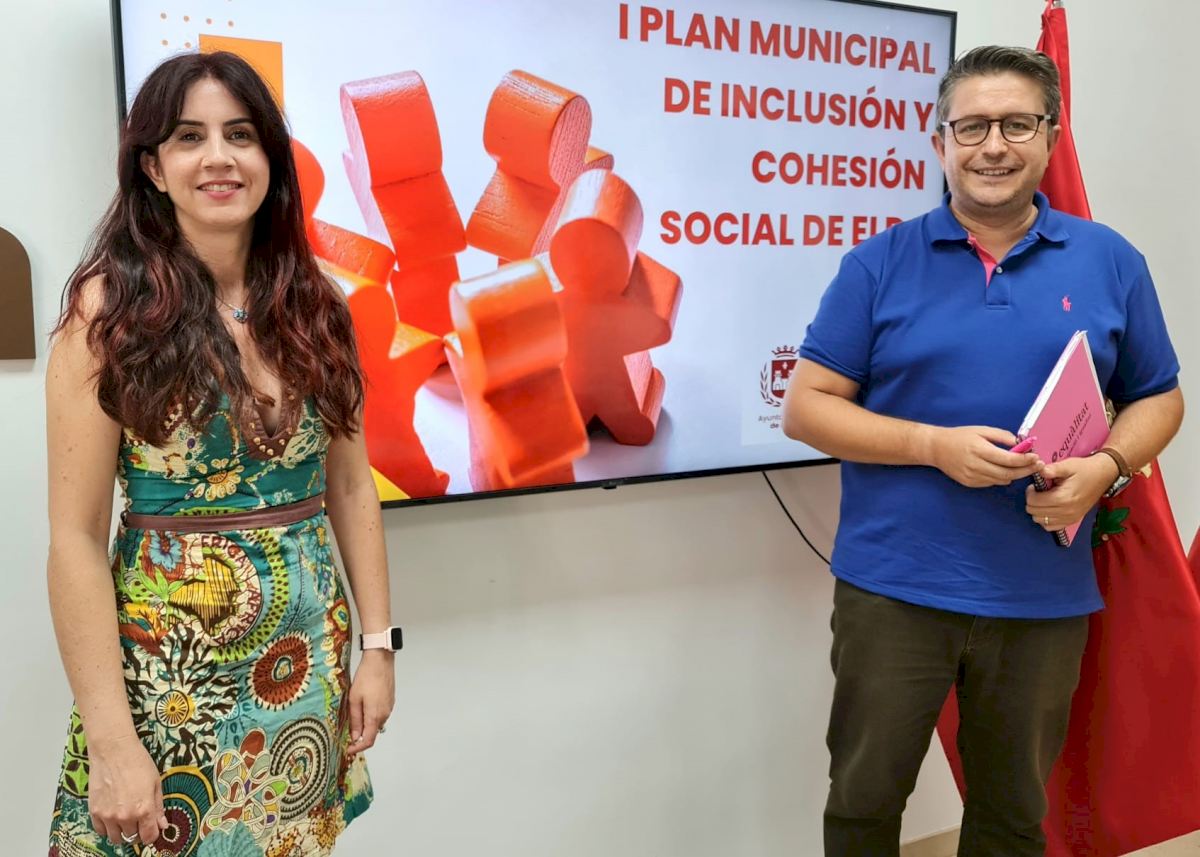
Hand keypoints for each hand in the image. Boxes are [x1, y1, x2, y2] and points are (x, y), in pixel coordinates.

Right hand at [87, 733, 167, 846]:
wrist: (113, 751)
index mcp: (144, 809)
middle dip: (138, 831)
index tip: (152, 828)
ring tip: (126, 819)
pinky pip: (100, 831)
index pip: (149, 836)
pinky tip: (113, 816)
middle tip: (139, 820)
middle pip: (133, 838)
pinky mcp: (94, 812)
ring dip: (122, 832)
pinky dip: (107, 828)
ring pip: (116, 838)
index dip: (152, 834)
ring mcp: (108, 816)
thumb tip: (162, 825)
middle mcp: (125, 816)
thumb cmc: (137, 762)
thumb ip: (159, 807)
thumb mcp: (156, 783)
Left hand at [347, 649, 395, 756]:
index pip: (368, 741)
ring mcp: (389, 708)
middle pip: (372, 733)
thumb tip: (354, 736)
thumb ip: (355, 720)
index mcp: (375, 716)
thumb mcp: (354, 699)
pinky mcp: (390, 701)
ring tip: (354, 714)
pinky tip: (364, 705)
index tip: (348, 749)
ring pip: (376, 723)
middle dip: (360, 735)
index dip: (357, 748)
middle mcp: (385, 714)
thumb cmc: (366, 677)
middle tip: (346, 732)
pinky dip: (371, 716)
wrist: (380, 660)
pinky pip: (380, 714)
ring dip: (366, 724)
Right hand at [926, 425, 1043, 487]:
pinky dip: (1001, 477)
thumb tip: (1020, 443)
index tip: (1036, 457)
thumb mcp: (981, 430)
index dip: (1025, 460)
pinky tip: (1004, 470)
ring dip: (1015, 475)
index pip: (1008, 459)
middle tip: (1038, 466)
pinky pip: (992, 482)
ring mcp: (972, 476)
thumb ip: (1001, 436)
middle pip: (1008, 473)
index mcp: (979, 449)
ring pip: (1001, 480)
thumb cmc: (960, 436)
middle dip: (1026, 470)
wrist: (936, 448)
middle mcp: (976, 465)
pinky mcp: (970, 483)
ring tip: (1024, 468)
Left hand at [1025, 454, 1117, 531]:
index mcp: (1064, 498)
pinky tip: (1048, 508)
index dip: (1030, 493)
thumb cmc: (1084, 469)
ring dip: (1037, 511)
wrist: (1103, 476)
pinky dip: (1045, 519)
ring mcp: (1071, 519)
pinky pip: (1051, 527)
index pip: (1034, 502)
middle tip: (1038, 491)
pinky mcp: (1073, 521)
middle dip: (1032, 501)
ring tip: (1044, 499)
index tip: (1034, 485)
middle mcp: (1067, 512)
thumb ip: (1052, 469)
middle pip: (1035, 513)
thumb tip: (1038, 469)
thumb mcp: (1068, 465)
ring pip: (1041, 521)